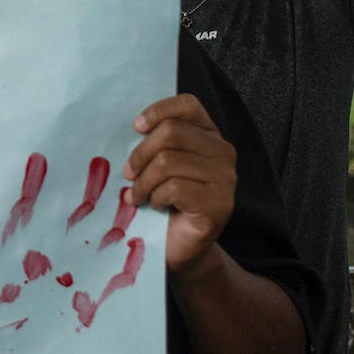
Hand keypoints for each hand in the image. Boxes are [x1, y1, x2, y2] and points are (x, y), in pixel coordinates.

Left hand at [123, 94, 235, 277]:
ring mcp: (225, 179)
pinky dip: (155, 197)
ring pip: (168, 161)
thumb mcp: (157, 164)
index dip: (158, 111)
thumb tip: (133, 126)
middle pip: (171, 133)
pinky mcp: (219, 204)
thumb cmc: (164, 202)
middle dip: (140, 154)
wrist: (178, 248)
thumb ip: (155, 142)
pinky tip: (155, 206)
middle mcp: (223, 152)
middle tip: (128, 174)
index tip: (136, 127)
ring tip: (138, 195)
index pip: (188, 105)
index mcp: (209, 135)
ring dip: (143, 182)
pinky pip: (175, 188)